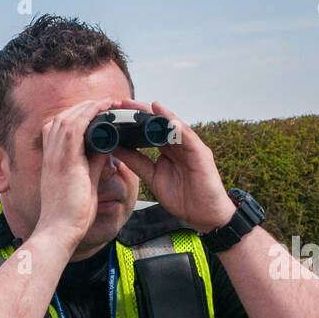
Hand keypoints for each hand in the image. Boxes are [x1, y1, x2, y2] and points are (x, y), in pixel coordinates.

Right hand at [32, 97, 112, 254]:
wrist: (58, 231)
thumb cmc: (70, 215)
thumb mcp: (84, 182)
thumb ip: (94, 162)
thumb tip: (106, 146)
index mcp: (52, 161)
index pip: (58, 128)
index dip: (76, 116)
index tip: (93, 112)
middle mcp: (50, 155)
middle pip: (63, 118)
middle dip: (83, 107)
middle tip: (103, 102)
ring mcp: (55, 157)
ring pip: (68, 118)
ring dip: (88, 106)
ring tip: (106, 101)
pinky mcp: (65, 161)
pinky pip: (76, 128)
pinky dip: (90, 114)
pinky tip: (104, 108)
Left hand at [108, 99, 234, 232]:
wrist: (204, 215)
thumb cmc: (183, 197)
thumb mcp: (153, 177)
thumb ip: (137, 162)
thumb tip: (116, 148)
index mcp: (167, 149)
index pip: (148, 130)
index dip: (132, 121)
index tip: (114, 113)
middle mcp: (179, 144)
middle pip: (159, 123)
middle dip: (141, 112)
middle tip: (122, 102)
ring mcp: (191, 147)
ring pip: (173, 126)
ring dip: (159, 115)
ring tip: (143, 105)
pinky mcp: (201, 153)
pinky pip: (188, 138)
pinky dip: (178, 128)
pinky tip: (168, 120)